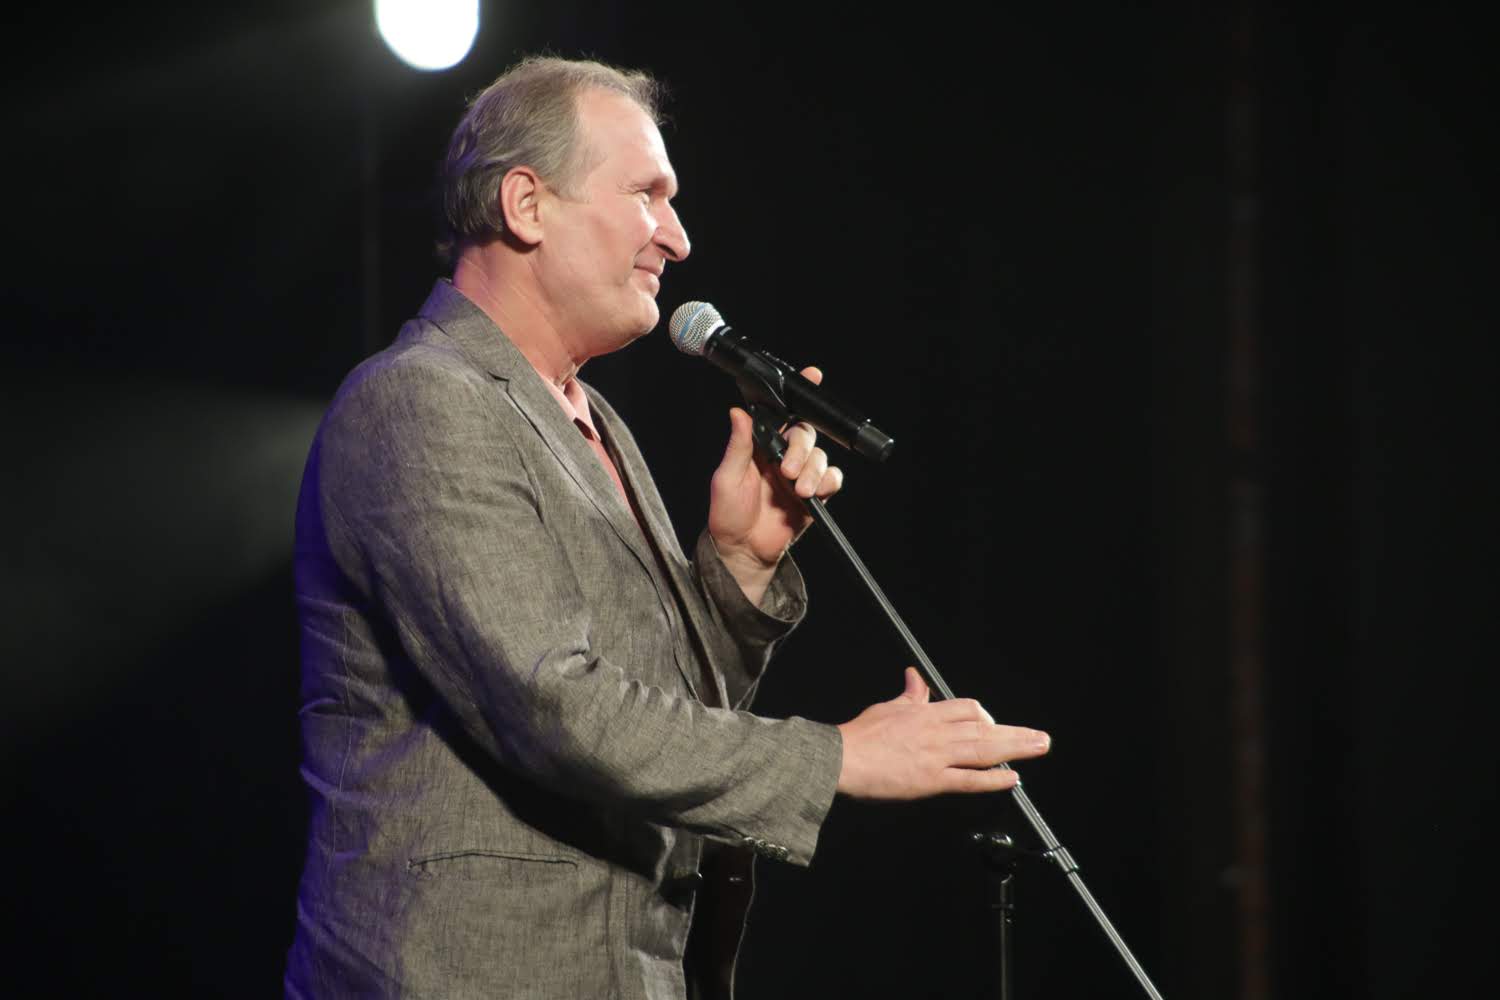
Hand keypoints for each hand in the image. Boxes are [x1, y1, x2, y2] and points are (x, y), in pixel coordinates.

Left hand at [708, 367, 843, 603]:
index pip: (781, 414)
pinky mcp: (815, 495)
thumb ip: (738, 446)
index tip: (813, 374)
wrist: (743, 551)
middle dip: (801, 449)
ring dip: (813, 470)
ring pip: (820, 457)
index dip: (796, 394)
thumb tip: (738, 412)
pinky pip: (833, 479)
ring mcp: (800, 475)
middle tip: (788, 470)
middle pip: (806, 434)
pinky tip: (815, 493)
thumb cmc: (727, 515)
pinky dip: (828, 482)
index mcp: (760, 446)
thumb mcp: (726, 478)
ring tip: (798, 490)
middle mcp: (783, 456)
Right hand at [836, 668, 1050, 799]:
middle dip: (1016, 732)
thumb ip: (909, 696)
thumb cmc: (859, 736)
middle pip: (985, 728)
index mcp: (925, 714)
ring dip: (1015, 748)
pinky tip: (1012, 777)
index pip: (967, 709)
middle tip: (1040, 737)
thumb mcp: (887, 707)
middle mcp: (937, 732)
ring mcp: (937, 756)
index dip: (986, 717)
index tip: (994, 726)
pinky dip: (993, 779)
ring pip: (984, 750)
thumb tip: (915, 677)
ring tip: (1038, 748)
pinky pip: (969, 779)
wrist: (842, 759)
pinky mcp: (932, 780)